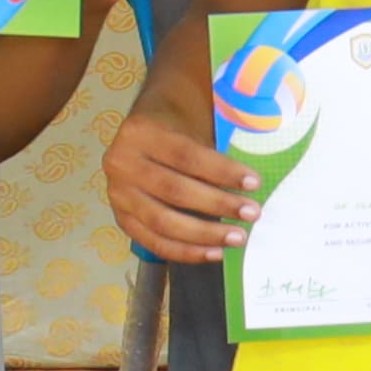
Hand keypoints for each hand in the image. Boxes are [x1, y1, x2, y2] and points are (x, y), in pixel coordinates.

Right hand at [102, 98, 253, 270]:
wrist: (143, 130)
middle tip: (251, 213)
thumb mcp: (192, 118)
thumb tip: (252, 178)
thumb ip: (216, 143)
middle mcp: (121, 163)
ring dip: (204, 234)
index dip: (221, 171)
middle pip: (174, 190)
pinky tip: (213, 252)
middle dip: (218, 204)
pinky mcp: (121, 218)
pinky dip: (185, 251)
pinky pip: (153, 241)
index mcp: (140, 131)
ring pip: (162, 221)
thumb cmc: (176, 124)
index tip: (254, 182)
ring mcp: (117, 194)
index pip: (186, 155)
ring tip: (237, 237)